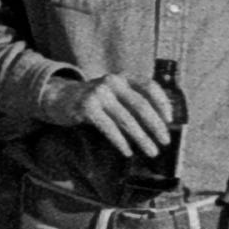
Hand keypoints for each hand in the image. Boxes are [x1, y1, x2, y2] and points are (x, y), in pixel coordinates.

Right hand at [43, 70, 176, 165]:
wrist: (59, 97)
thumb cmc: (93, 100)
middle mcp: (113, 82)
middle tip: (165, 141)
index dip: (162, 103)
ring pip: (127, 119)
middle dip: (156, 126)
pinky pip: (109, 127)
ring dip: (142, 138)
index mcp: (123, 77)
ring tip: (151, 151)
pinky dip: (120, 141)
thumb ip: (131, 102)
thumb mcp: (113, 94)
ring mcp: (99, 93)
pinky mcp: (87, 107)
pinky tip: (127, 151)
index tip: (170, 120)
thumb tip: (157, 126)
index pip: (149, 86)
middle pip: (141, 105)